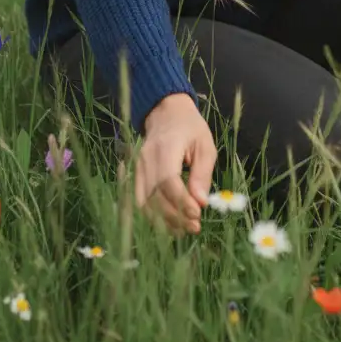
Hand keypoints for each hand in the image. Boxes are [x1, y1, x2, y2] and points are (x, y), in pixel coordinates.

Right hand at [135, 93, 217, 235]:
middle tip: (194, 227)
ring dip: (163, 220)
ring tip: (184, 229)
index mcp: (165, 147)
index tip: (197, 214)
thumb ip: (202, 173)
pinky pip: (140, 201)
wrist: (165, 112)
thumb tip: (201, 202)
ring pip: (144, 202)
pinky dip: (153, 216)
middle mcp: (146, 159)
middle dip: (174, 216)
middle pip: (154, 195)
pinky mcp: (135, 175)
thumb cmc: (190, 128)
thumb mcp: (205, 145)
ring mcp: (138, 168)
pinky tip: (170, 224)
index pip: (167, 180)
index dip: (181, 201)